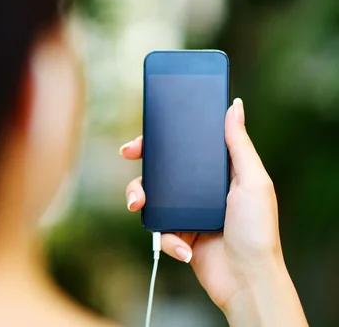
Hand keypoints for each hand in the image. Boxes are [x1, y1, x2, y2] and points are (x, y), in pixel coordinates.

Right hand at [120, 98, 307, 325]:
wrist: (247, 279)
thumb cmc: (258, 230)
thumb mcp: (253, 180)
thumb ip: (239, 144)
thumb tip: (234, 106)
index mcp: (217, 174)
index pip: (184, 150)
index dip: (162, 141)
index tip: (143, 136)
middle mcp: (199, 192)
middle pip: (160, 172)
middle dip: (142, 165)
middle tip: (127, 157)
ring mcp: (186, 213)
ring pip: (152, 198)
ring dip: (140, 198)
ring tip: (138, 205)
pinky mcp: (178, 235)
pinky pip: (159, 229)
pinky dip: (169, 239)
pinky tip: (185, 247)